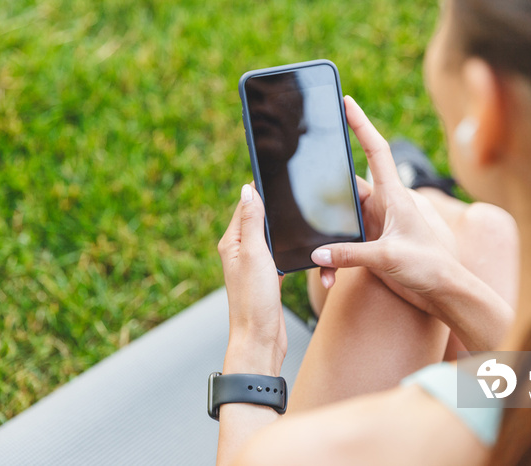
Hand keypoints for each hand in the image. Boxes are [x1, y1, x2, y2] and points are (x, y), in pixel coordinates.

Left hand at [218, 184, 286, 375]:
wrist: (261, 339)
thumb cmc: (254, 301)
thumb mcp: (254, 254)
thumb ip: (252, 222)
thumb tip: (247, 190)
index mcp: (232, 243)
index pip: (246, 206)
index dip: (259, 189)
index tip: (273, 171)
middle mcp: (240, 252)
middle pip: (258, 219)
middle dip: (273, 205)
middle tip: (291, 188)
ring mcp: (254, 265)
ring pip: (270, 236)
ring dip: (282, 227)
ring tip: (297, 212)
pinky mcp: (268, 277)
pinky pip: (279, 254)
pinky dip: (288, 247)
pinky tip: (299, 244)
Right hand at [311, 96, 458, 315]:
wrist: (442, 292)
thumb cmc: (429, 267)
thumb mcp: (388, 257)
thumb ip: (350, 254)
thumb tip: (316, 254)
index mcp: (394, 195)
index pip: (376, 151)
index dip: (361, 124)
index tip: (346, 101)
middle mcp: (383, 205)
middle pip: (346, 188)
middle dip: (324, 195)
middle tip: (300, 191)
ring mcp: (375, 225)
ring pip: (340, 221)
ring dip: (327, 238)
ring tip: (317, 257)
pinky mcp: (371, 245)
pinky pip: (343, 245)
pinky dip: (333, 259)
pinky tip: (329, 277)